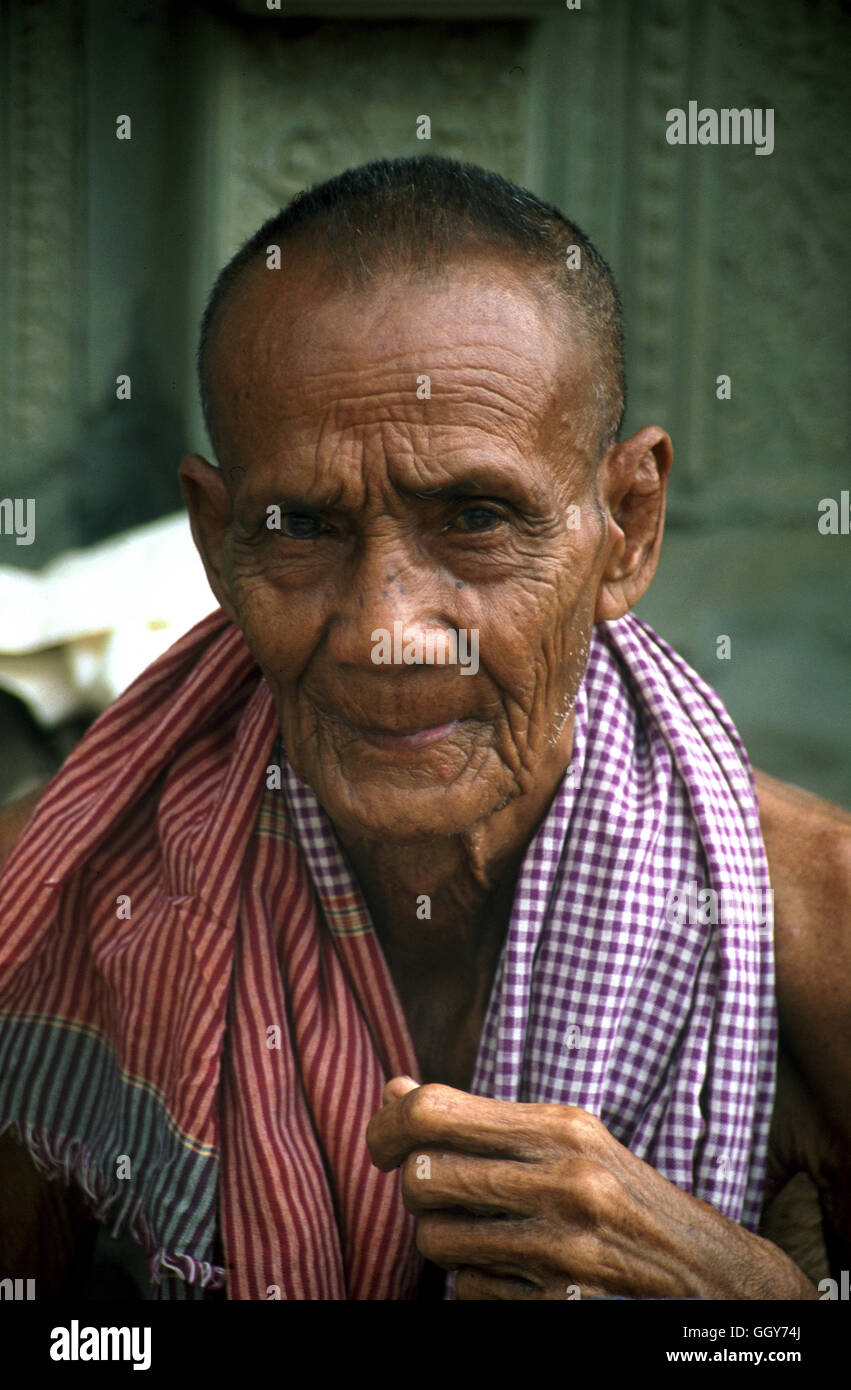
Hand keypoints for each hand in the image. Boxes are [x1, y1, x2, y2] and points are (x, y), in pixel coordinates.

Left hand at [366, 1077, 817, 1299]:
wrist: (714, 1279)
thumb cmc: (626, 1198)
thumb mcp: (568, 1140)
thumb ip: (482, 1119)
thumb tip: (394, 1090)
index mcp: (562, 1127)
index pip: (434, 1109)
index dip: (387, 1124)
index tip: (381, 1141)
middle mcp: (563, 1181)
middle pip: (422, 1177)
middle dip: (416, 1188)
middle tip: (441, 1192)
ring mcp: (563, 1249)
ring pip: (435, 1241)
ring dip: (443, 1241)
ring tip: (480, 1232)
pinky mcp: (561, 1305)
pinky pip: (471, 1294)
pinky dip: (478, 1285)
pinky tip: (515, 1272)